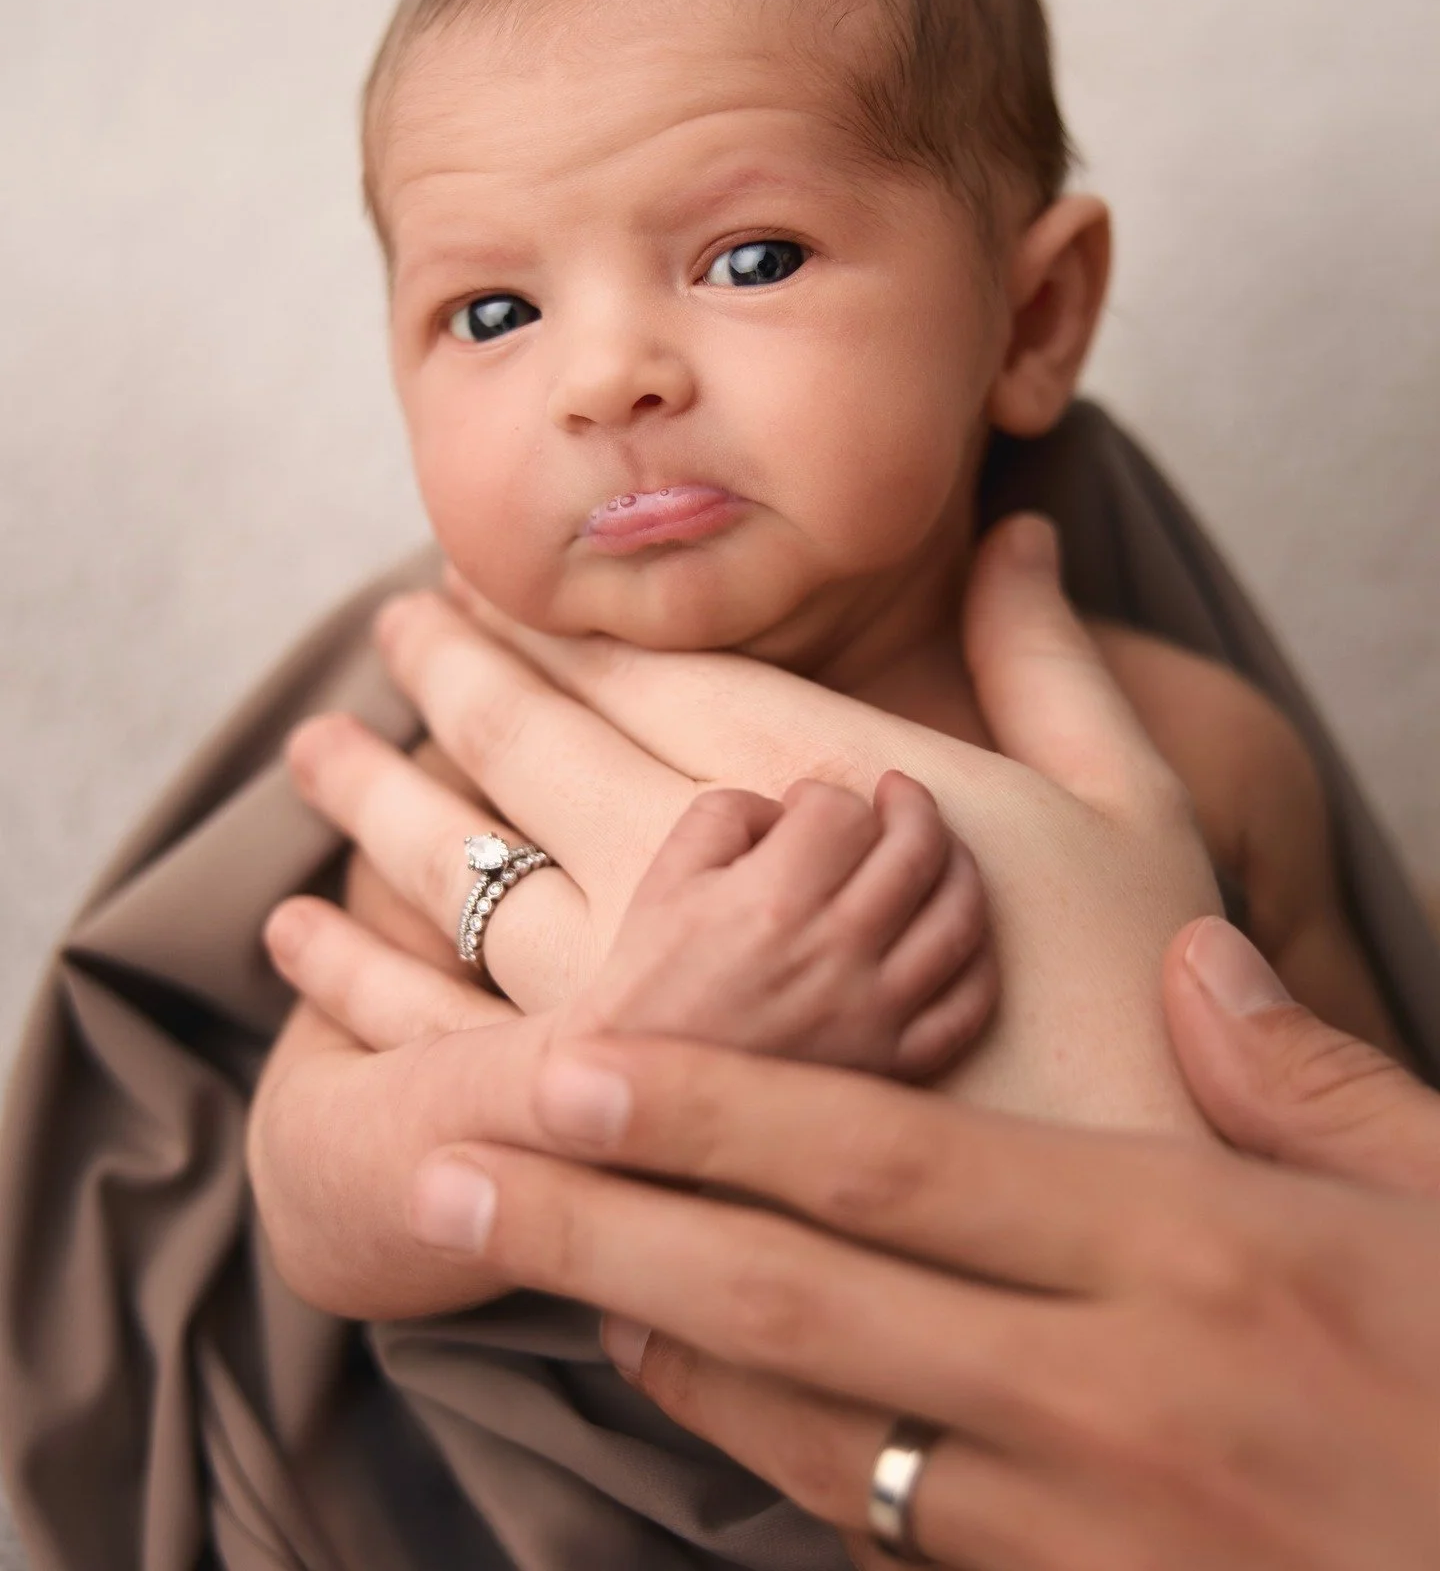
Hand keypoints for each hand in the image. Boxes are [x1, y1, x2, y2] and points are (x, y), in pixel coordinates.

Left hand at [273, 516, 1218, 1131]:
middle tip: (387, 623)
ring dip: (384, 808)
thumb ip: (1052, 663)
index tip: (497, 569)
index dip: (567, 624)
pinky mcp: (611, 1127)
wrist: (1119, 1246)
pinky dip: (364, 982)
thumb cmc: (1141, 1018)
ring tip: (309, 747)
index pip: (659, 685)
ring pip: (476, 883)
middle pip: (549, 761)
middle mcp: (710, 894)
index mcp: (821, 804)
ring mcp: (646, 1010)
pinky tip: (292, 943)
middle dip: (461, 679)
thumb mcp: (1129, 814)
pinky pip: (450, 1039)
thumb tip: (1024, 524)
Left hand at [397, 918, 1439, 1570]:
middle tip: (457, 1166)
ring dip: (656, 1338)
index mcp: (1185, 1254)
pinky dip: (766, 1455)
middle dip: (606, 1223)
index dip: (716, 1109)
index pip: (893, 1164)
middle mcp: (1099, 1389)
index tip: (575, 1057)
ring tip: (532, 1260)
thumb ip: (1302, 1075)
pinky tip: (695, 1393)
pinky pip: (882, 1531)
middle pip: (799, 1295)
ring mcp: (1077, 1525)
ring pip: (810, 1423)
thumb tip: (1193, 959)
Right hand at [566, 772, 993, 1081]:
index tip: (803, 807)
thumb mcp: (665, 878)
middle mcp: (835, 953)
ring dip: (958, 865)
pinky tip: (957, 930)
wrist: (643, 1100)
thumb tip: (791, 807)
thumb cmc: (648, 983)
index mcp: (774, 901)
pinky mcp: (892, 1065)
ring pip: (959, 918)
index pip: (844, 812)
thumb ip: (728, 813)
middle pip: (917, 850)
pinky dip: (978, 956)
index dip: (824, 795)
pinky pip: (968, 1004)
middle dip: (912, 806)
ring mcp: (873, 1014)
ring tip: (937, 849)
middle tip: (896, 795)